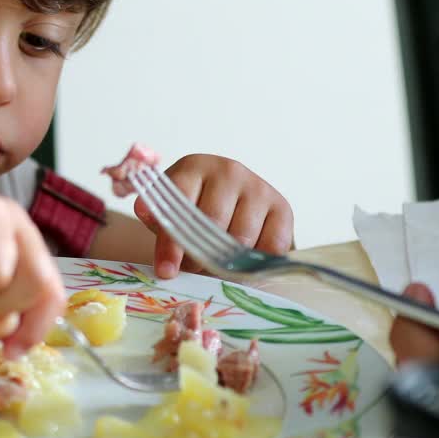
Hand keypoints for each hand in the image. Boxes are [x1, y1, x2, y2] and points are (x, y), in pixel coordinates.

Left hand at [133, 154, 293, 277]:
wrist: (232, 202)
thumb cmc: (193, 207)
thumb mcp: (171, 211)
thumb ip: (160, 222)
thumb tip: (156, 238)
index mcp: (193, 167)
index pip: (180, 204)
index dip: (172, 242)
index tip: (166, 271)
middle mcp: (228, 171)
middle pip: (212, 223)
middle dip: (198, 256)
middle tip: (191, 271)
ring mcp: (258, 187)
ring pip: (240, 239)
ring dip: (226, 263)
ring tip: (214, 268)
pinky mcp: (282, 206)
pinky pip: (270, 246)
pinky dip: (255, 263)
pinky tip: (243, 263)